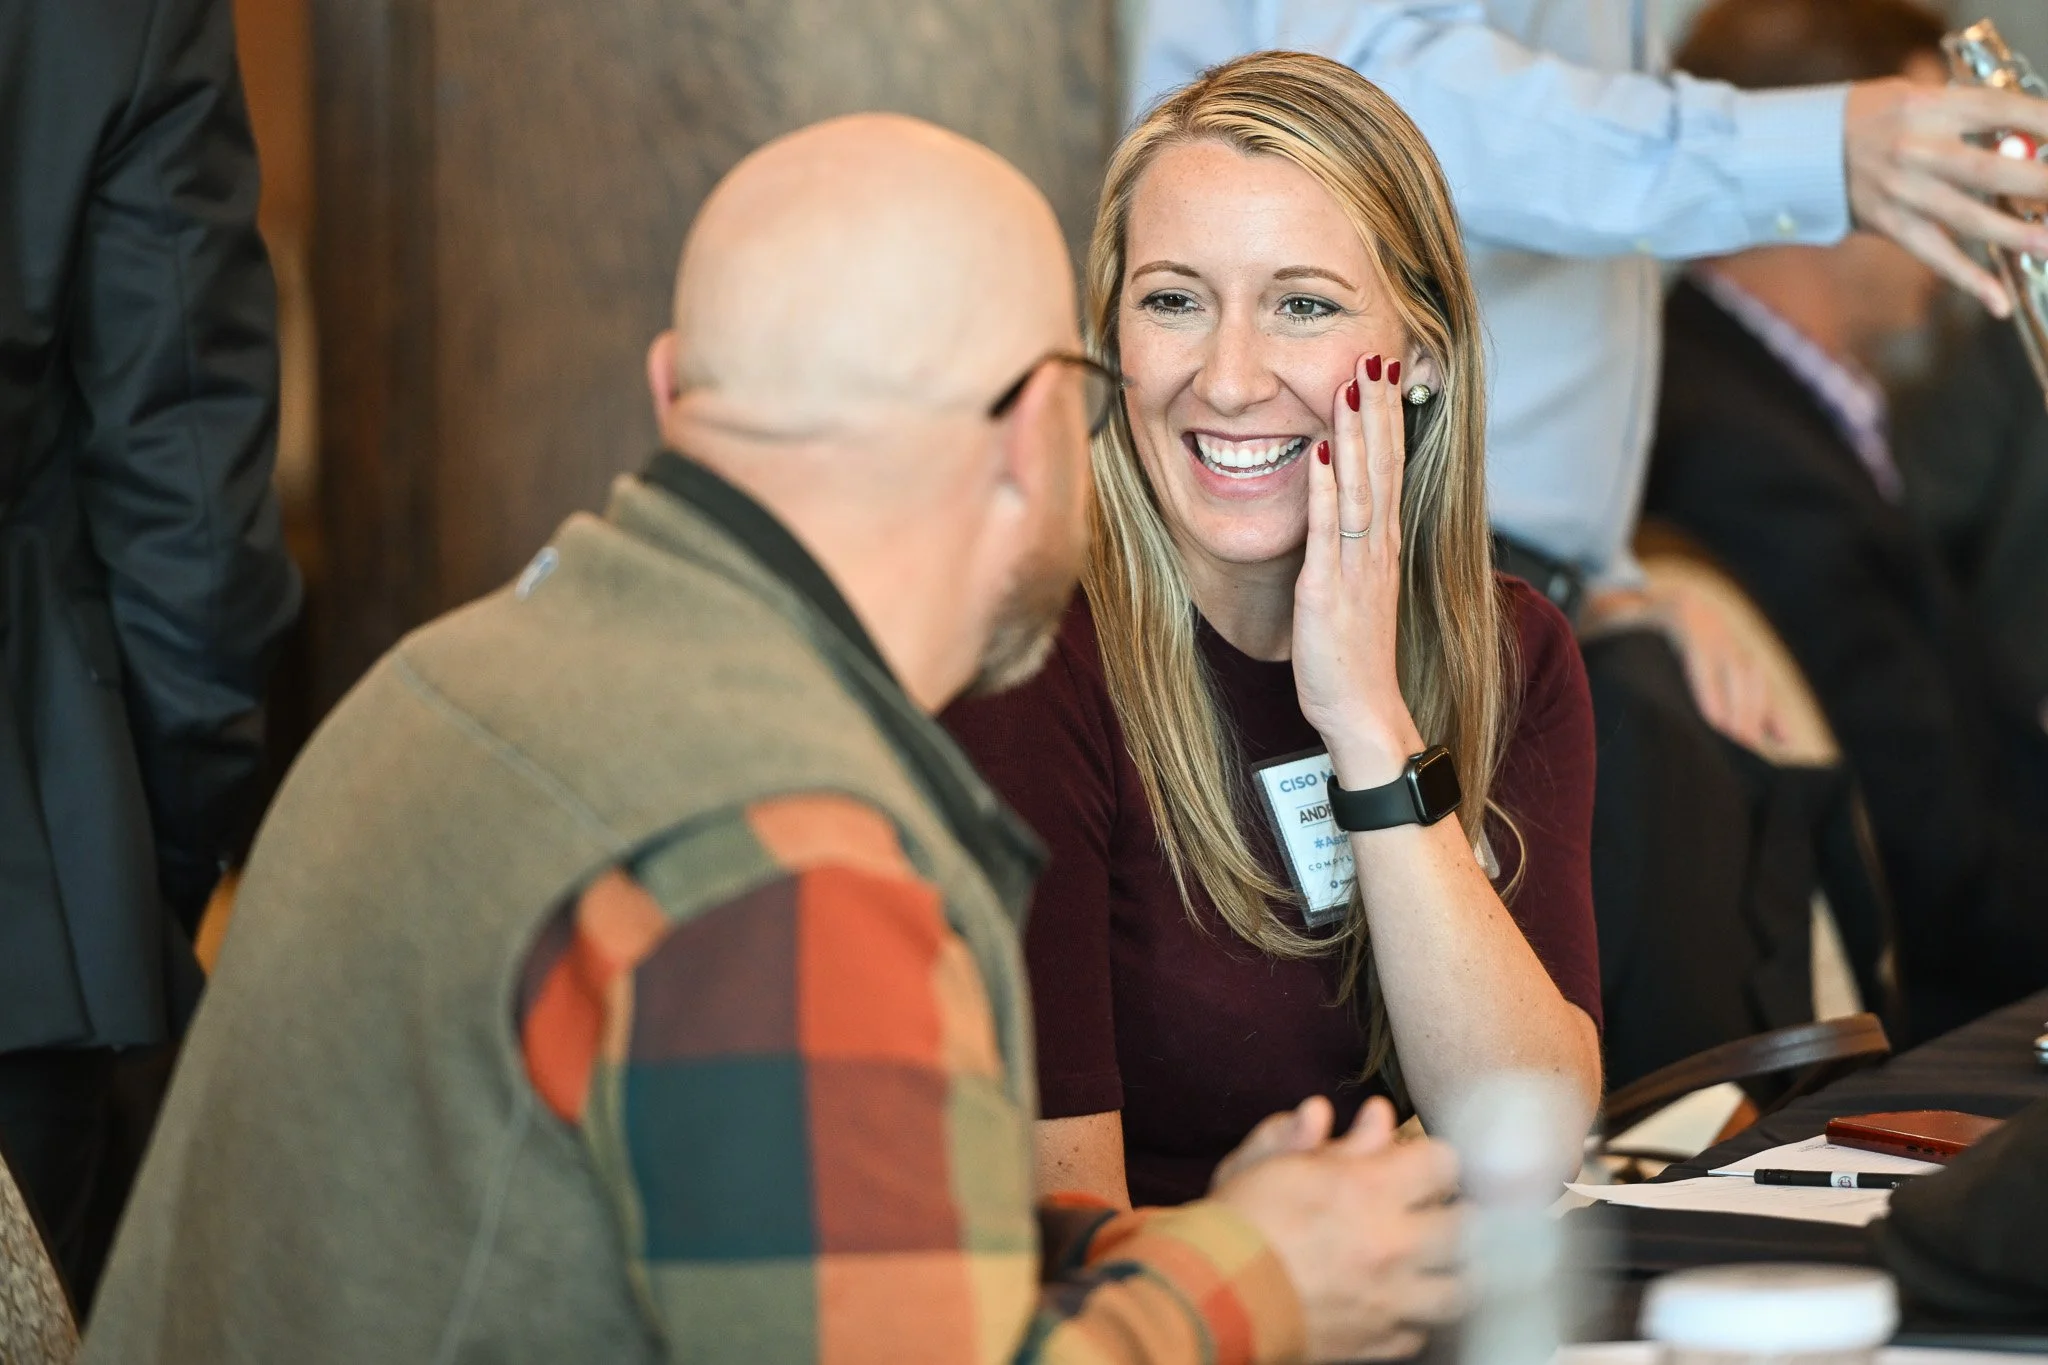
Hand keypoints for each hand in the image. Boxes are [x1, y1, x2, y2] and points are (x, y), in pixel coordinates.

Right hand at [1212, 1097, 1463, 1361]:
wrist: (1212, 1295)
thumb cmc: (1240, 1221)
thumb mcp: (1279, 1162)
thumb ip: (1337, 1140)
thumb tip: (1378, 1115)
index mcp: (1371, 1190)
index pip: (1444, 1162)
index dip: (1433, 1159)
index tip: (1421, 1165)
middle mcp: (1393, 1245)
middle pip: (1468, 1227)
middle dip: (1457, 1214)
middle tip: (1437, 1212)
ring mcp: (1390, 1300)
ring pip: (1461, 1289)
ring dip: (1452, 1272)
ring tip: (1434, 1262)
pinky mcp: (1376, 1343)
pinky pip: (1420, 1334)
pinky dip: (1414, 1317)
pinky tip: (1397, 1302)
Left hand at [1294, 354, 1424, 789]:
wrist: (1364, 711)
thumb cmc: (1353, 656)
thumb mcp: (1356, 590)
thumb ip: (1354, 548)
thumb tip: (1347, 511)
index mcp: (1382, 546)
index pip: (1390, 469)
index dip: (1387, 419)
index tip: (1384, 373)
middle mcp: (1377, 548)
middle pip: (1382, 466)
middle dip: (1378, 409)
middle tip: (1374, 354)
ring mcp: (1356, 567)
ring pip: (1361, 487)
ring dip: (1358, 433)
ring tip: (1353, 384)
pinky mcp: (1330, 590)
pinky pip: (1330, 531)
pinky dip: (1328, 490)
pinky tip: (1323, 452)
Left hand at [1584, 584, 1785, 752]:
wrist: (1626, 598)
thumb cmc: (1607, 630)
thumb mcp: (1602, 635)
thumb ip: (1602, 660)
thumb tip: (1590, 704)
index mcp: (1678, 614)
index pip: (1701, 658)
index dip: (1710, 694)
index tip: (1716, 730)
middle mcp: (1711, 621)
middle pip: (1734, 671)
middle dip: (1737, 715)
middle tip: (1736, 755)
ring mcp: (1729, 634)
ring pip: (1752, 677)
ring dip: (1756, 717)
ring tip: (1752, 756)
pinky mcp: (1739, 651)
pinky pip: (1761, 684)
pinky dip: (1772, 712)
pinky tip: (1782, 741)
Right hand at [1845, 77, 2047, 317]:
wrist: (1800, 150)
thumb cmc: (1866, 117)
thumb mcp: (1915, 97)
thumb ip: (1966, 115)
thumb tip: (2027, 141)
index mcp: (1927, 107)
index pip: (1998, 108)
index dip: (2042, 120)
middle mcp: (1914, 149)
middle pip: (1987, 168)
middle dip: (2039, 181)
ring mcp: (1901, 191)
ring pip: (1966, 216)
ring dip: (2014, 233)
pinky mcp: (1889, 223)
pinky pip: (1934, 255)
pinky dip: (1968, 280)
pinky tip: (1999, 301)